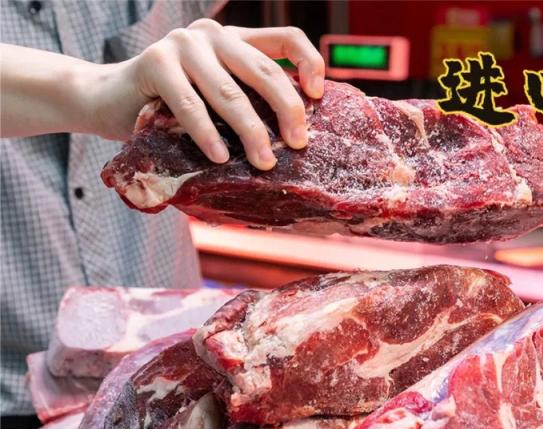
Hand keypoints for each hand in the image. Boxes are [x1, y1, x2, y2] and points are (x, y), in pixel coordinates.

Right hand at [97, 20, 324, 169]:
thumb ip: (246, 101)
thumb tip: (297, 140)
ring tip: (263, 161)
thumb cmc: (170, 108)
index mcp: (235, 40)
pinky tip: (218, 158)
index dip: (309, 62)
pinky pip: (190, 105)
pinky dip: (207, 134)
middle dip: (287, 110)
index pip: (286, 39)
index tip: (318, 95)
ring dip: (251, 132)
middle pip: (264, 71)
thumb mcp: (215, 99)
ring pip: (230, 93)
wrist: (107, 100)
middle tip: (299, 144)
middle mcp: (213, 36)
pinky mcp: (155, 62)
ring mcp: (183, 45)